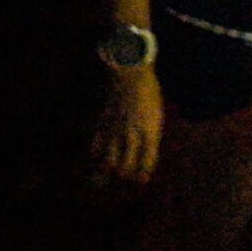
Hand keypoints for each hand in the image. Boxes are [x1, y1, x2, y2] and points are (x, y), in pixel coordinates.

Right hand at [89, 67, 164, 185]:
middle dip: (126, 175)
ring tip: (110, 170)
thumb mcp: (156, 116)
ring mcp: (115, 131)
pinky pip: (95, 147)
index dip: (143, 175)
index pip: (147, 164)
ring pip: (109, 162)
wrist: (130, 71)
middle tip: (124, 175)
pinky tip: (97, 155)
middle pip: (126, 168)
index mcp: (151, 134)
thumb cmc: (148, 92)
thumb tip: (143, 154)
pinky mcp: (101, 123)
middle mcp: (133, 136)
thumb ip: (151, 136)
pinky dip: (95, 155)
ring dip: (110, 169)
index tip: (141, 179)